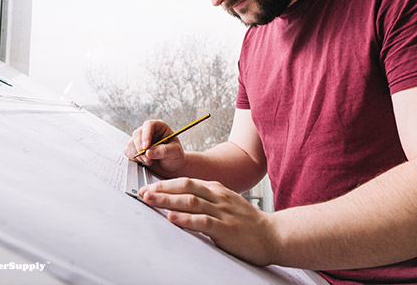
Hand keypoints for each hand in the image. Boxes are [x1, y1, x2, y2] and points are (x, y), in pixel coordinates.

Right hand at [124, 120, 185, 175]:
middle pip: (137, 134)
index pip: (149, 125)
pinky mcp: (135, 148)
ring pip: (131, 143)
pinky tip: (144, 162)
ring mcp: (140, 139)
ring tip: (150, 162)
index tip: (146, 147)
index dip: (146, 135)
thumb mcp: (175, 152)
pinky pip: (128, 151)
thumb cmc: (176, 156)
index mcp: (159, 127)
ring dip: (138, 155)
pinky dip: (134, 158)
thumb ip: (164, 151)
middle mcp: (148, 131)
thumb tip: (148, 152)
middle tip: (148, 159)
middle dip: (140, 148)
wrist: (172, 166)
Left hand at [139, 177, 277, 265]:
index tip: (149, 187)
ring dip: (168, 200)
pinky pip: (202, 221)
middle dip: (162, 188)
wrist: (273, 235)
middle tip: (143, 191)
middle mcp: (218, 197)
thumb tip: (183, 203)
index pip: (187, 182)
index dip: (166, 183)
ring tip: (150, 200)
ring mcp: (222, 211)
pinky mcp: (225, 228)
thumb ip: (208, 202)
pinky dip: (185, 218)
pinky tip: (172, 218)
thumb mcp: (227, 205)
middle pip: (185, 187)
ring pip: (190, 201)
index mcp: (217, 190)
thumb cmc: (248, 223)